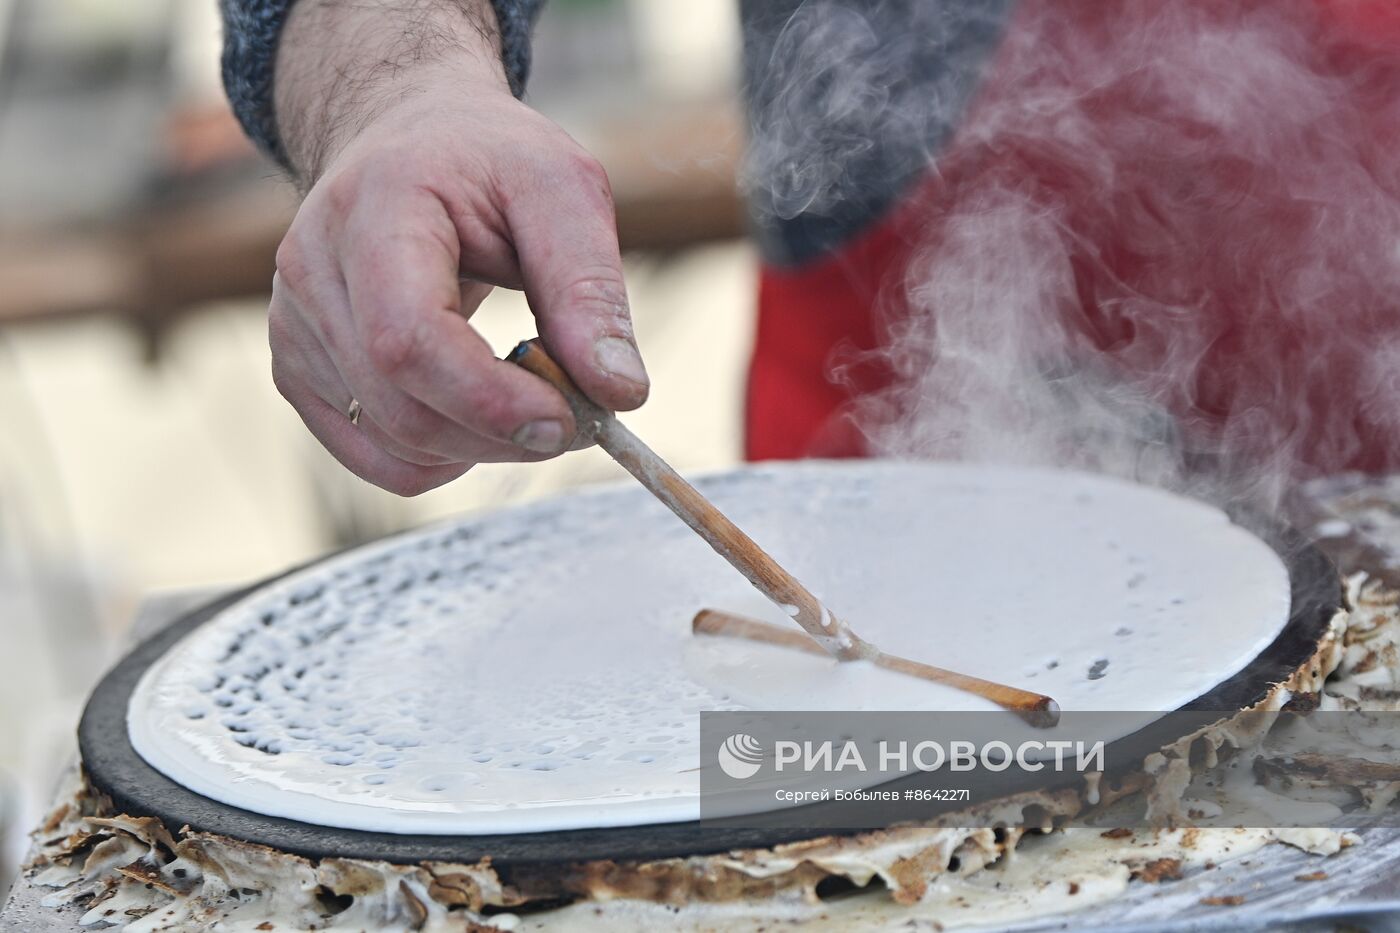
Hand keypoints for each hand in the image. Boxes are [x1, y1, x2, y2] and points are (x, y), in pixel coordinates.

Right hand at [266, 0, 647, 494]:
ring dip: (484, 449)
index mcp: (372, 210)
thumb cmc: (489, 161)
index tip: (573, 418)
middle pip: (401, 406)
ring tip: (533, 397)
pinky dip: (443, 458)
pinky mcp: (298, 370)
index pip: (410, 339)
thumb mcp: (561, 190)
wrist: (407, 139)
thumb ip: (590, 289)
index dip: (492, 400)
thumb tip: (620, 393)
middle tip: (577, 417)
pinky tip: (480, 415)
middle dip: (504, 434)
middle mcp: (312, 271)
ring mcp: (293, 326)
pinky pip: (375, 458)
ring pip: (392, 445)